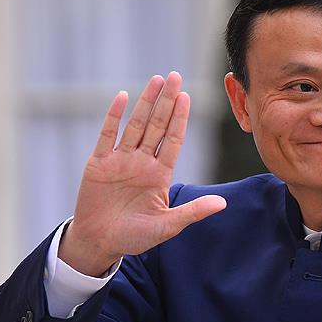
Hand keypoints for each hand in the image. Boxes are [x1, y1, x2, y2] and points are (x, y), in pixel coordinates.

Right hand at [60, 72, 225, 275]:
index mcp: (159, 174)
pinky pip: (107, 135)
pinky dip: (114, 117)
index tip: (188, 97)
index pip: (173, 140)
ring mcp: (120, 161)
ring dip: (145, 102)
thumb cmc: (134, 237)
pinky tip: (122, 97)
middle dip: (167, 102)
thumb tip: (223, 204)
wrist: (99, 243)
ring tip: (156, 80)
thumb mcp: (167, 226)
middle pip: (156, 125)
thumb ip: (193, 212)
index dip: (180, 119)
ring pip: (135, 125)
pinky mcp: (99, 163)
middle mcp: (142, 162)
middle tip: (176, 77)